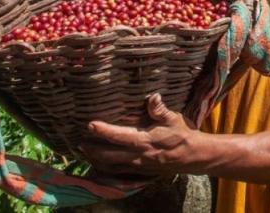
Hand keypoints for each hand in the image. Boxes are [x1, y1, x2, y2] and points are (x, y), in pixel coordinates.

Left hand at [81, 94, 199, 175]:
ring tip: (83, 152)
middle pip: (109, 156)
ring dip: (95, 160)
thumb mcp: (174, 119)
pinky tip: (99, 164)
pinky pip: (117, 172)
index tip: (90, 125)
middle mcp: (138, 155)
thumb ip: (160, 110)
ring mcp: (138, 165)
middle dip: (92, 150)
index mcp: (145, 140)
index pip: (119, 136)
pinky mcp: (140, 171)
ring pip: (111, 166)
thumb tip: (152, 96)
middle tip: (77, 143)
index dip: (103, 131)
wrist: (192, 157)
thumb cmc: (182, 134)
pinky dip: (105, 168)